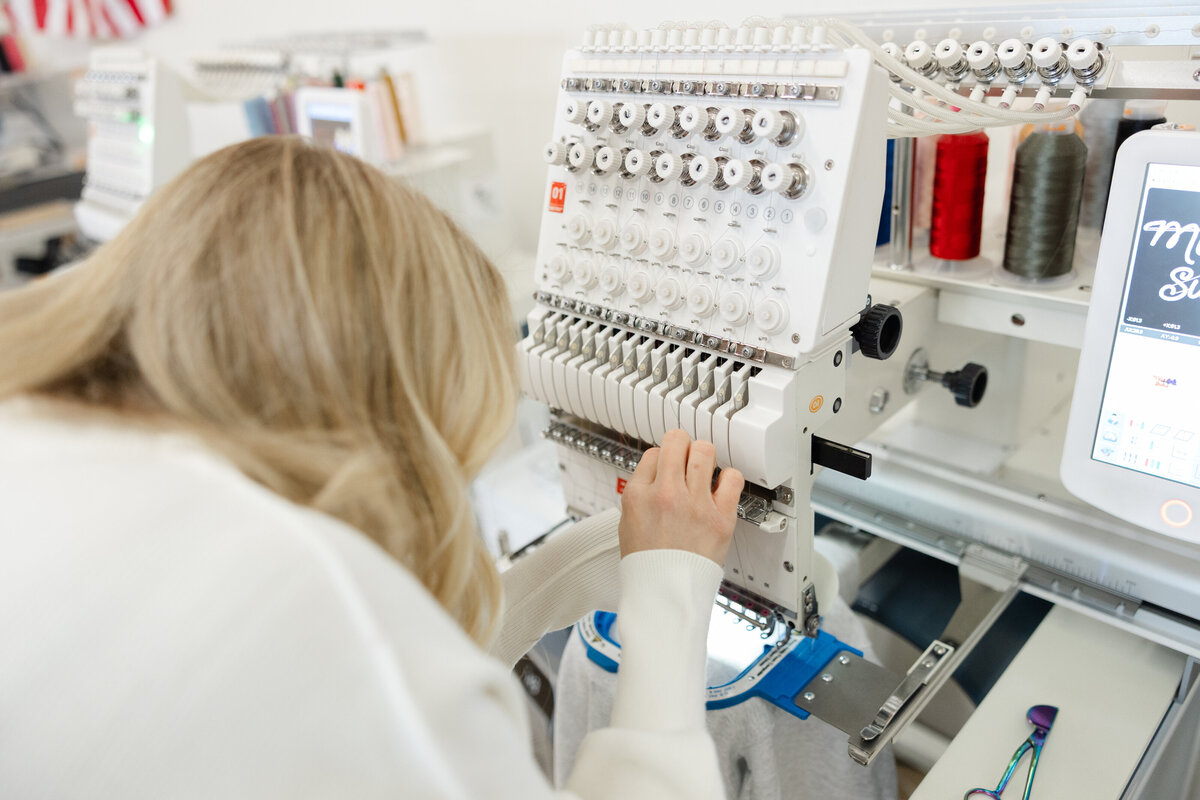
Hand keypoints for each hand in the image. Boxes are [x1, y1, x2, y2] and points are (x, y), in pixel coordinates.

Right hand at [618, 429, 744, 564]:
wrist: (664, 595)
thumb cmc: (646, 566)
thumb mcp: (627, 523)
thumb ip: (641, 494)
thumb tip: (656, 473)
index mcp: (638, 495)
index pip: (653, 453)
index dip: (660, 459)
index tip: (666, 468)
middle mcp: (666, 494)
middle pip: (677, 441)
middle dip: (681, 446)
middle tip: (686, 456)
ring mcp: (694, 504)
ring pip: (704, 451)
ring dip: (703, 456)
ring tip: (703, 468)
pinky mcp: (720, 518)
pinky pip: (732, 478)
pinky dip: (729, 477)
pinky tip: (721, 486)